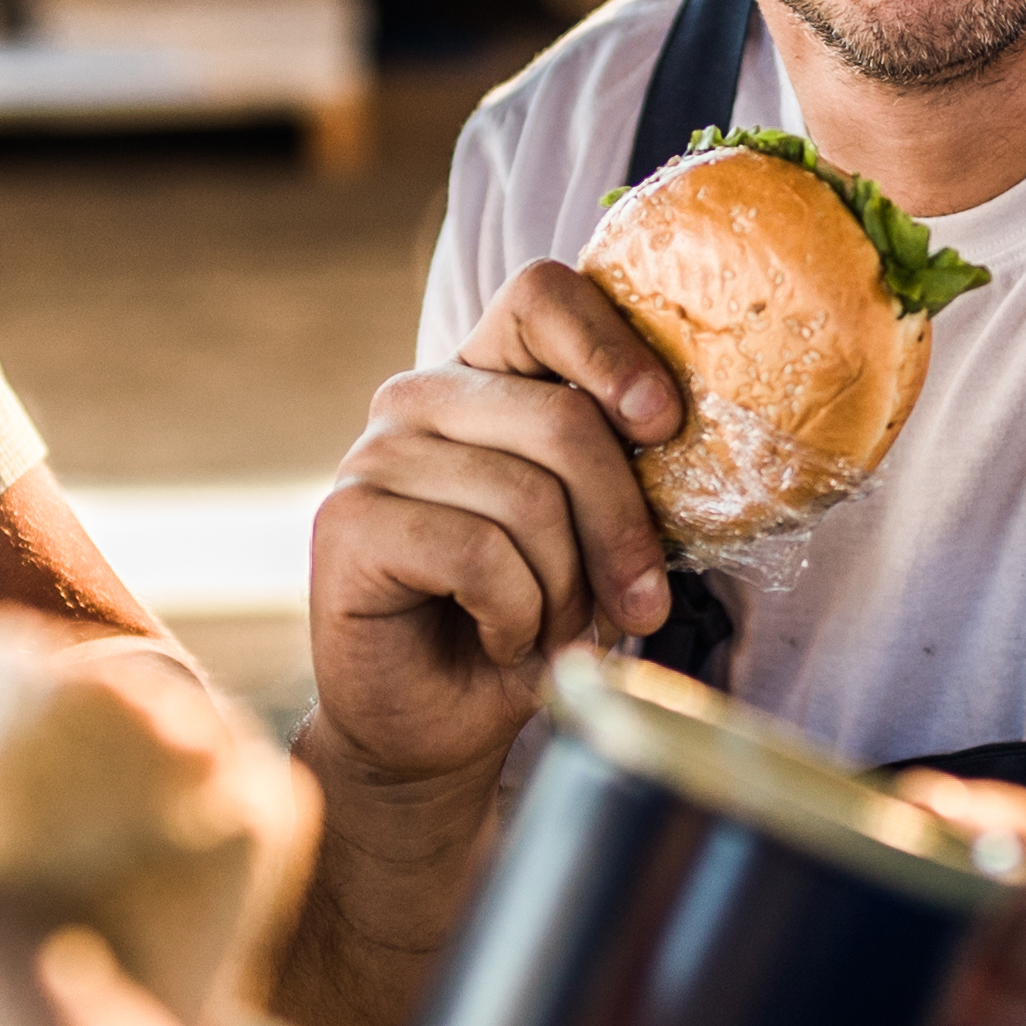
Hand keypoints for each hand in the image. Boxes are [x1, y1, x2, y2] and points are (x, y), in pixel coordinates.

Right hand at [308, 265, 682, 792]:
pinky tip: (500, 638)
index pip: (542, 298)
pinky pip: (477, 552)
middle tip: (641, 605)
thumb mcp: (594, 535)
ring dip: (567, 590)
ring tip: (551, 628)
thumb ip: (621, 473)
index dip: (612, 349)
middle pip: (562, 418)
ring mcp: (374, 455)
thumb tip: (679, 431)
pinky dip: (515, 614)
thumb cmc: (527, 622)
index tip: (665, 423)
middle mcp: (420, 398)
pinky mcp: (346, 520)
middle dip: (623, 526)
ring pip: (527, 497)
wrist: (438, 727)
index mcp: (485, 377)